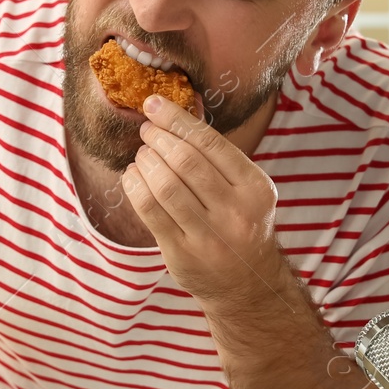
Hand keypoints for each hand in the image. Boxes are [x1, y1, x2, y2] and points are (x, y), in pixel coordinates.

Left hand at [120, 93, 287, 308]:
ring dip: (145, 161)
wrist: (247, 284)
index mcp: (255, 188)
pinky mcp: (183, 254)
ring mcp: (209, 236)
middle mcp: (236, 212)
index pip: (210, 142)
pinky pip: (150, 211)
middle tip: (146, 130)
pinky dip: (135, 186)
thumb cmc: (240, 224)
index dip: (176, 119)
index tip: (154, 104)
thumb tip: (174, 112)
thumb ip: (217, 157)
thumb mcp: (245, 190)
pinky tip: (132, 176)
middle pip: (185, 161)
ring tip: (141, 154)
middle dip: (158, 138)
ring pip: (165, 185)